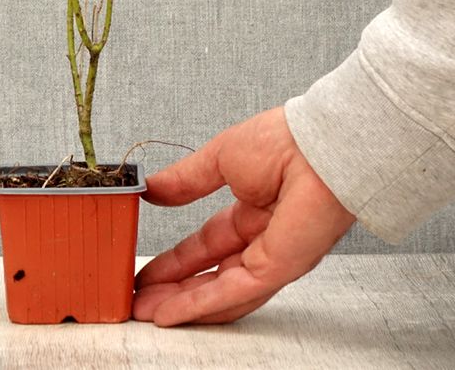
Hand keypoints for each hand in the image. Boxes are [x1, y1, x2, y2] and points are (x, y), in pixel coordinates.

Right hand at [133, 106, 355, 325]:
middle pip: (210, 275)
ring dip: (181, 304)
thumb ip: (184, 180)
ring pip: (219, 292)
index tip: (147, 270)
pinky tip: (171, 312)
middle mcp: (263, 240)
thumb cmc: (283, 142)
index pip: (206, 245)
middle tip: (139, 300)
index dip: (175, 260)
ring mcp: (271, 258)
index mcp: (252, 211)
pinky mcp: (277, 269)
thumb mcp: (218, 158)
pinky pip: (233, 292)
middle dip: (173, 289)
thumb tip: (151, 189)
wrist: (315, 147)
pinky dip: (199, 304)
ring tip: (146, 312)